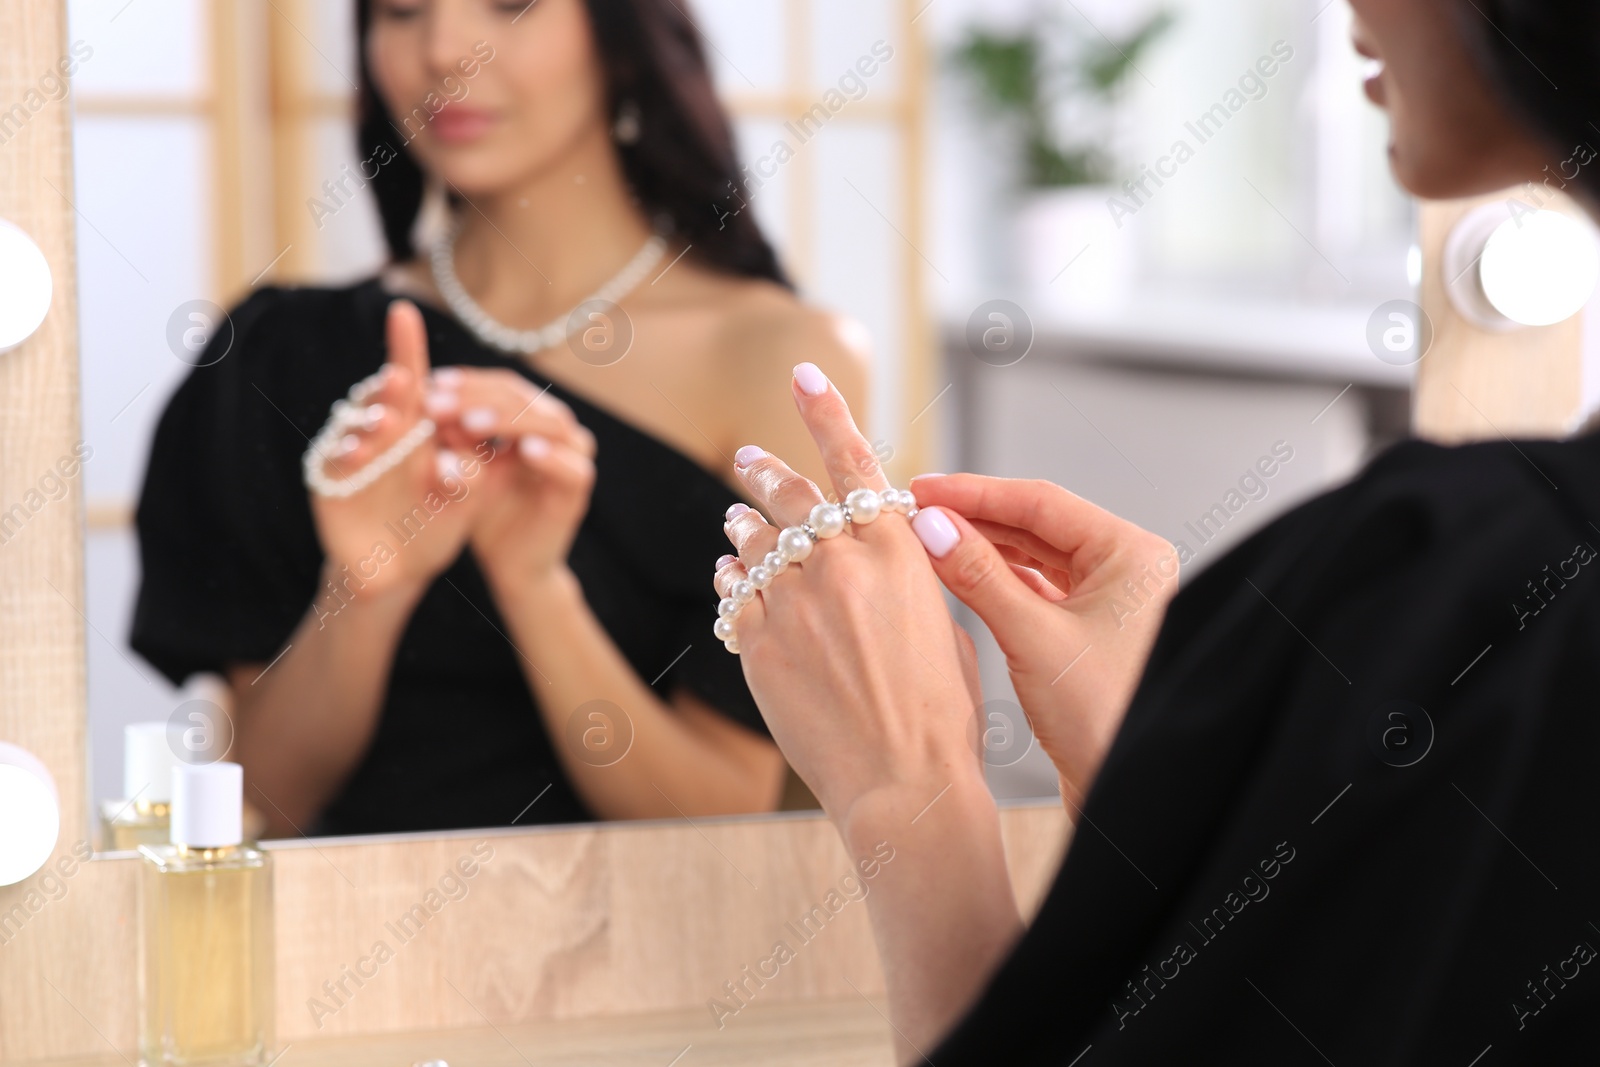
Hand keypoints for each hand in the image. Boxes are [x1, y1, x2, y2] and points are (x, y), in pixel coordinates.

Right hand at [308, 301, 478, 601]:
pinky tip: (361, 453)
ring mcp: (350, 455)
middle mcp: (379, 433)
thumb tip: (497, 434)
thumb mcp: (466, 497)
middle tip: (404, 379)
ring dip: (370, 422)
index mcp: (415, 428)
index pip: (414, 383)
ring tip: (388, 421)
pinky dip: (347, 457)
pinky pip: (332, 463)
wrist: (398, 573)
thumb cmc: (434, 525)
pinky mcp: (327, 482)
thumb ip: (480, 466)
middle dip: (391, 388)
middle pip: (380, 399)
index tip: (404, 313)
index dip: (405, 347)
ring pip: (354, 427)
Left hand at [423, 367, 596, 595]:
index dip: (470, 382)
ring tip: (471, 422)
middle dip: (480, 398)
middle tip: (440, 403)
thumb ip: (455, 435)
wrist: (511, 564)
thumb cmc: (486, 512)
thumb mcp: (464, 467)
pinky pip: (572, 466)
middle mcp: (558, 431)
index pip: (505, 386)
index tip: (432, 383)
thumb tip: (430, 397)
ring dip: (511, 420)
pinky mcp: (579, 490)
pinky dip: (551, 456)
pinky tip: (524, 450)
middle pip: (526, 399)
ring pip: (552, 424)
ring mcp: (574, 457)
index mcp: (532, 419)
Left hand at [714, 366, 982, 826]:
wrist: (901, 779)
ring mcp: (792, 598)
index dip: (824, 410)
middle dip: (764, 471)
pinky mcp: (758, 640)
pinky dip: (730, 578)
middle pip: (790, 493)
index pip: (853, 458)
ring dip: (743, 524)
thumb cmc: (942, 712)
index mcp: (897, 547)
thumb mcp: (946, 627)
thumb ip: (909, 578)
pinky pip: (733, 591)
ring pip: (752, 539)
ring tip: (734, 520)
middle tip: (746, 458)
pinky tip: (728, 576)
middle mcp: (839, 559)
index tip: (800, 372)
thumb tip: (885, 559)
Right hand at [905, 474, 1178, 806]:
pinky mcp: (1086, 635)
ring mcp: (1107, 603)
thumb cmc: (1105, 720)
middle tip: (917, 513)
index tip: (924, 488)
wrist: (1125, 791)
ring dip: (981, 550)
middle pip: (1036, 527)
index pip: (1041, 503)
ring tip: (927, 540)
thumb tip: (933, 527)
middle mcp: (1125, 571)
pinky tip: (956, 576)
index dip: (975, 493)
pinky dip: (994, 583)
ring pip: (1032, 559)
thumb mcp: (1032, 639)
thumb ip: (979, 576)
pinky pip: (1034, 592)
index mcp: (1131, 555)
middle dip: (974, 519)